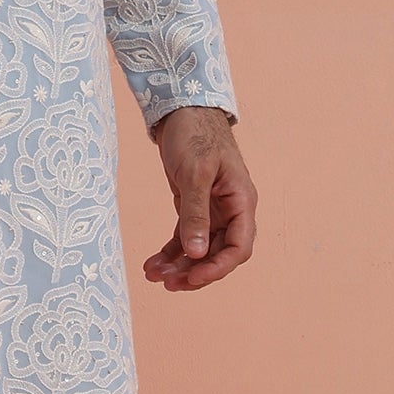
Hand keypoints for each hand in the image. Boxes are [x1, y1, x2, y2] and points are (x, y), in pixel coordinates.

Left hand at [144, 105, 256, 291]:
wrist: (182, 110)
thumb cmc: (195, 134)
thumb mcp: (194, 173)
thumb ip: (196, 213)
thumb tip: (195, 253)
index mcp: (241, 201)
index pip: (239, 247)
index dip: (218, 267)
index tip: (192, 278)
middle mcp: (230, 210)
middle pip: (219, 254)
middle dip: (194, 272)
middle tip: (167, 283)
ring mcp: (212, 211)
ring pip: (199, 250)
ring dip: (179, 266)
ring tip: (153, 275)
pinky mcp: (193, 208)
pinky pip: (185, 238)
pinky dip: (170, 253)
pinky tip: (152, 264)